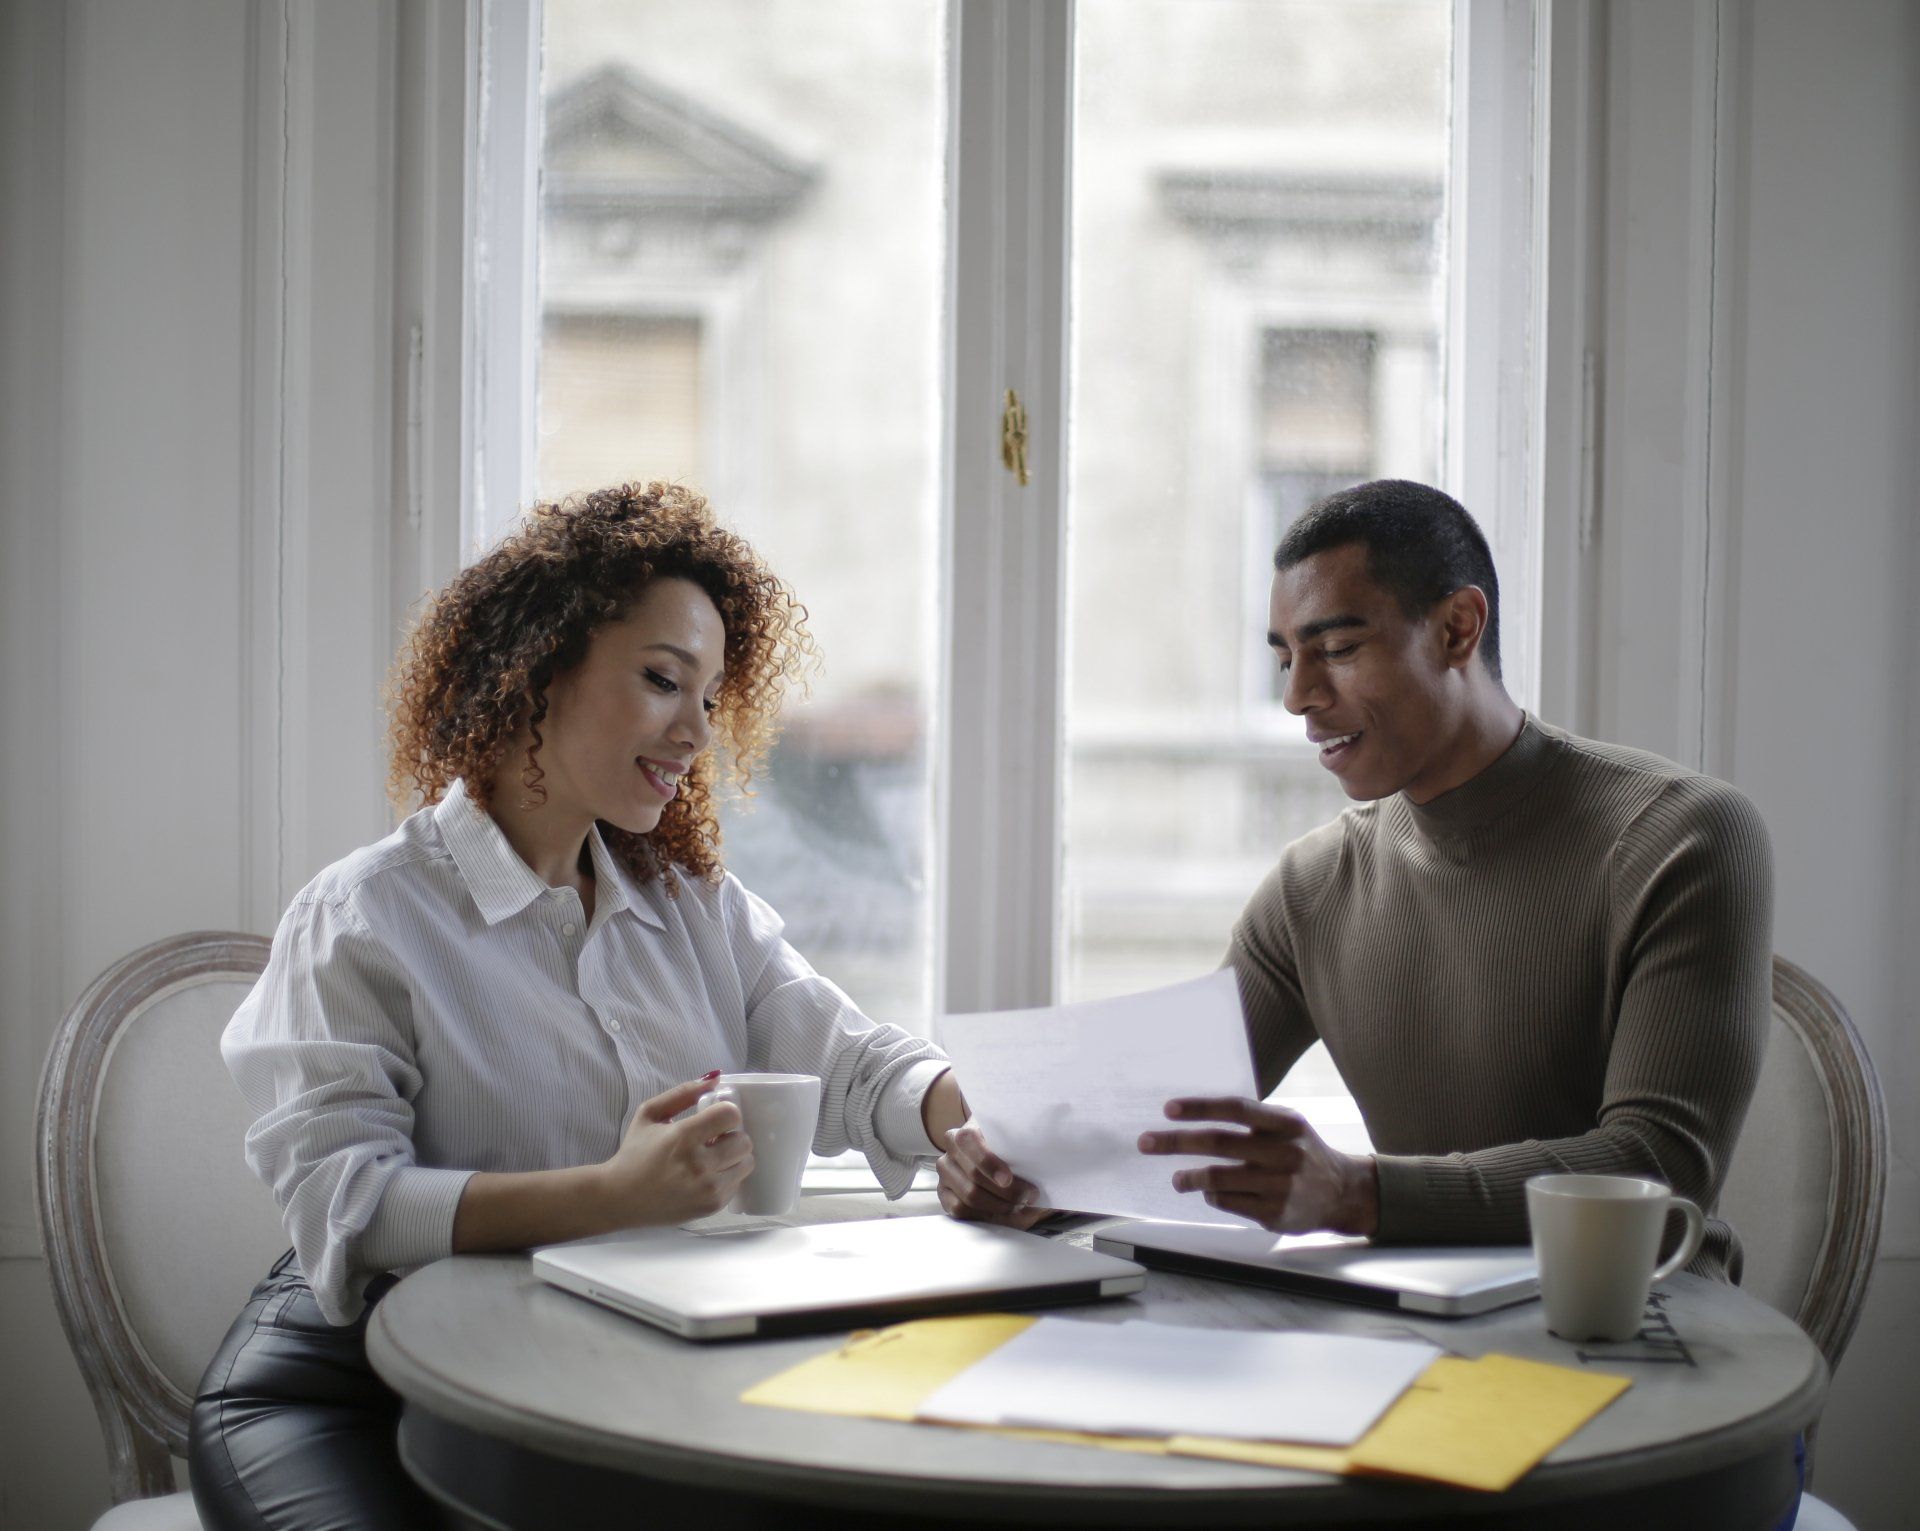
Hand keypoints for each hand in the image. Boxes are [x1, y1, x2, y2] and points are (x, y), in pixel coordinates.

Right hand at [600, 1077, 754, 1225]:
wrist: (619, 1198)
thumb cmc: (634, 1153)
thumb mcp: (650, 1114)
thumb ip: (683, 1093)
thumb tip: (716, 1078)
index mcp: (683, 1137)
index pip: (731, 1115)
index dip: (726, 1113)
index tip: (716, 1118)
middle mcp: (699, 1164)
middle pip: (744, 1141)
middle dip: (732, 1136)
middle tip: (716, 1139)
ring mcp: (707, 1189)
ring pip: (746, 1163)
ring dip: (734, 1157)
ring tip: (714, 1157)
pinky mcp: (711, 1207)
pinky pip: (737, 1185)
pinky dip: (727, 1177)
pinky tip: (708, 1175)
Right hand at [935, 1120, 1050, 1229]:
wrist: (996, 1153)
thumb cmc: (1011, 1146)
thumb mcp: (1017, 1138)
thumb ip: (1024, 1142)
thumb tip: (1045, 1149)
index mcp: (967, 1130)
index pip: (969, 1141)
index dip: (988, 1162)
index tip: (1008, 1179)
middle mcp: (951, 1148)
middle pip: (974, 1177)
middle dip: (1006, 1192)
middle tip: (1029, 1196)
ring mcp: (945, 1171)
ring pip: (969, 1196)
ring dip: (999, 1206)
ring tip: (1019, 1206)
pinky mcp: (944, 1192)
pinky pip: (959, 1210)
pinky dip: (984, 1215)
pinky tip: (1002, 1212)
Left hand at [1139, 1096, 1378, 1235]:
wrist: (1343, 1193)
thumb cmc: (1303, 1153)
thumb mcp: (1288, 1126)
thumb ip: (1252, 1120)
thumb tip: (1196, 1114)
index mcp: (1285, 1123)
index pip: (1236, 1110)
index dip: (1201, 1107)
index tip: (1169, 1109)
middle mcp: (1283, 1152)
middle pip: (1218, 1143)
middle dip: (1176, 1142)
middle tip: (1146, 1143)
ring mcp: (1279, 1185)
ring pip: (1219, 1178)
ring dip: (1189, 1177)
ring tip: (1176, 1179)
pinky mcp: (1275, 1213)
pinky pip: (1229, 1202)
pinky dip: (1212, 1197)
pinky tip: (1209, 1194)